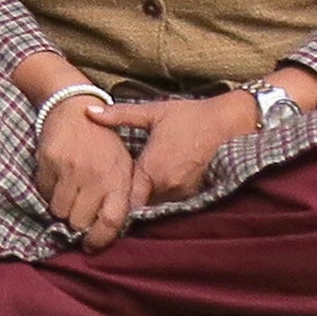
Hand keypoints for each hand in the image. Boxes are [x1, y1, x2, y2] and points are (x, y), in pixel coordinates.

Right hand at [28, 82, 138, 247]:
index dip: (99, 240)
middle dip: (75, 223)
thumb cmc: (103, 141)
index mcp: (117, 179)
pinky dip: (48, 191)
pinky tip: (56, 178)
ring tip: (66, 194)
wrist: (74, 106)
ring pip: (58, 210)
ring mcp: (70, 168)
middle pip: (79, 221)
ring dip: (60, 208)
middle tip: (76, 213)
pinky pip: (43, 192)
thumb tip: (112, 228)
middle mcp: (95, 175)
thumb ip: (122, 194)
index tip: (90, 246)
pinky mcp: (48, 161)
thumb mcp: (123, 164)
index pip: (111, 221)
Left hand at [109, 90, 258, 205]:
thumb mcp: (153, 112)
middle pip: (138, 204)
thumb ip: (120, 115)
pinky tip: (150, 187)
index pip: (126, 199)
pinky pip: (169, 200)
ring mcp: (182, 193)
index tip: (96, 197)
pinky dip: (158, 196)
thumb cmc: (190, 116)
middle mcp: (167, 187)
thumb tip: (89, 111)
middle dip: (123, 200)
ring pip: (154, 204)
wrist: (228, 124)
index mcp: (153, 169)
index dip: (111, 200)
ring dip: (142, 199)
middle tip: (105, 195)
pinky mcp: (193, 194)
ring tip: (123, 192)